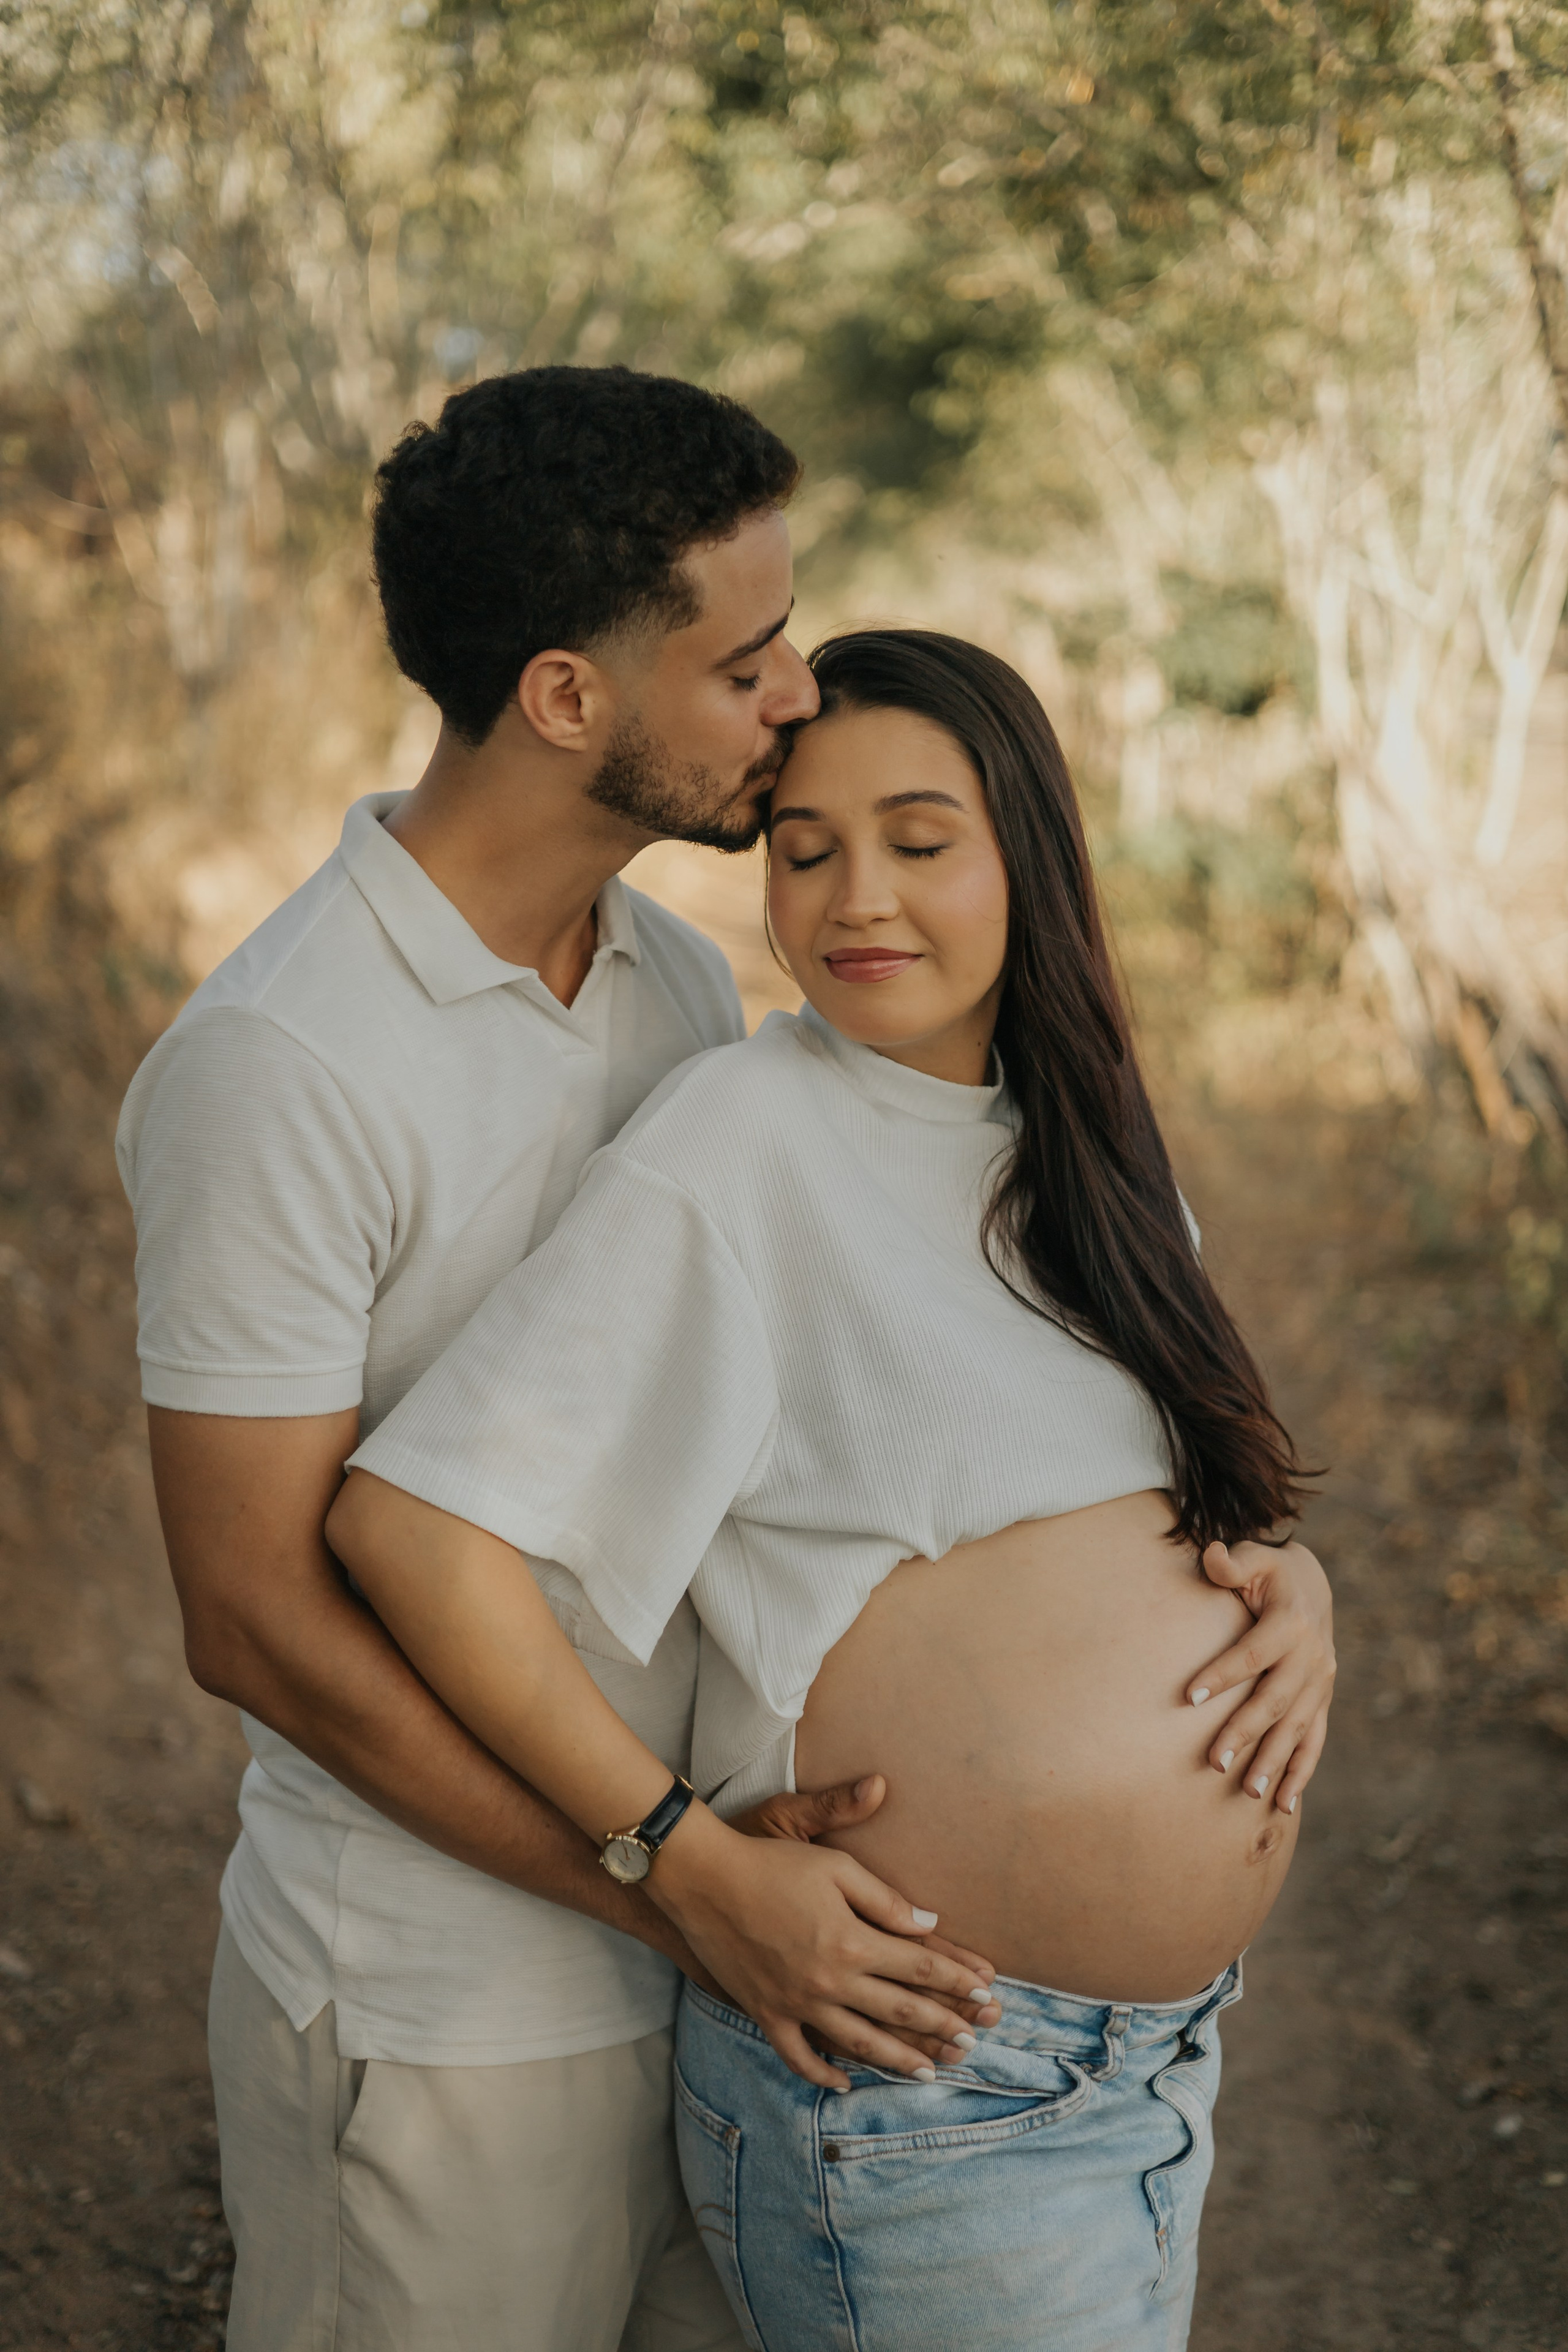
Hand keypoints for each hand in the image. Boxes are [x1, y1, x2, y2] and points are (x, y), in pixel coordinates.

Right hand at [648, 1802, 1000, 2092]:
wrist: (704, 1880)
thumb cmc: (772, 1863)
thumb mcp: (836, 1866)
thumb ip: (885, 1899)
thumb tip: (928, 1924)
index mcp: (851, 1940)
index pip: (919, 1966)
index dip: (956, 1980)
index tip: (985, 1993)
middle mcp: (829, 1980)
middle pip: (898, 2011)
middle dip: (940, 2026)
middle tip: (971, 2041)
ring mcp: (796, 2003)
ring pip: (858, 2042)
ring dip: (897, 2059)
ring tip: (928, 2072)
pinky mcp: (766, 2013)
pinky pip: (798, 2055)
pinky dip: (823, 2073)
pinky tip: (846, 2082)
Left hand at [1189, 1537, 1334, 1815]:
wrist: (1313, 1586)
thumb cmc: (1270, 1572)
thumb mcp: (1254, 1557)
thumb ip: (1231, 1562)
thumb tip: (1212, 1555)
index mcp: (1292, 1621)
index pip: (1253, 1653)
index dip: (1222, 1674)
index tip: (1188, 1697)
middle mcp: (1312, 1656)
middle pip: (1275, 1700)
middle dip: (1245, 1732)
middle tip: (1214, 1762)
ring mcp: (1321, 1683)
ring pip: (1296, 1728)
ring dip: (1273, 1761)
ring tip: (1248, 1791)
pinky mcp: (1323, 1700)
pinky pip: (1314, 1741)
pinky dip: (1300, 1772)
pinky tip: (1282, 1804)